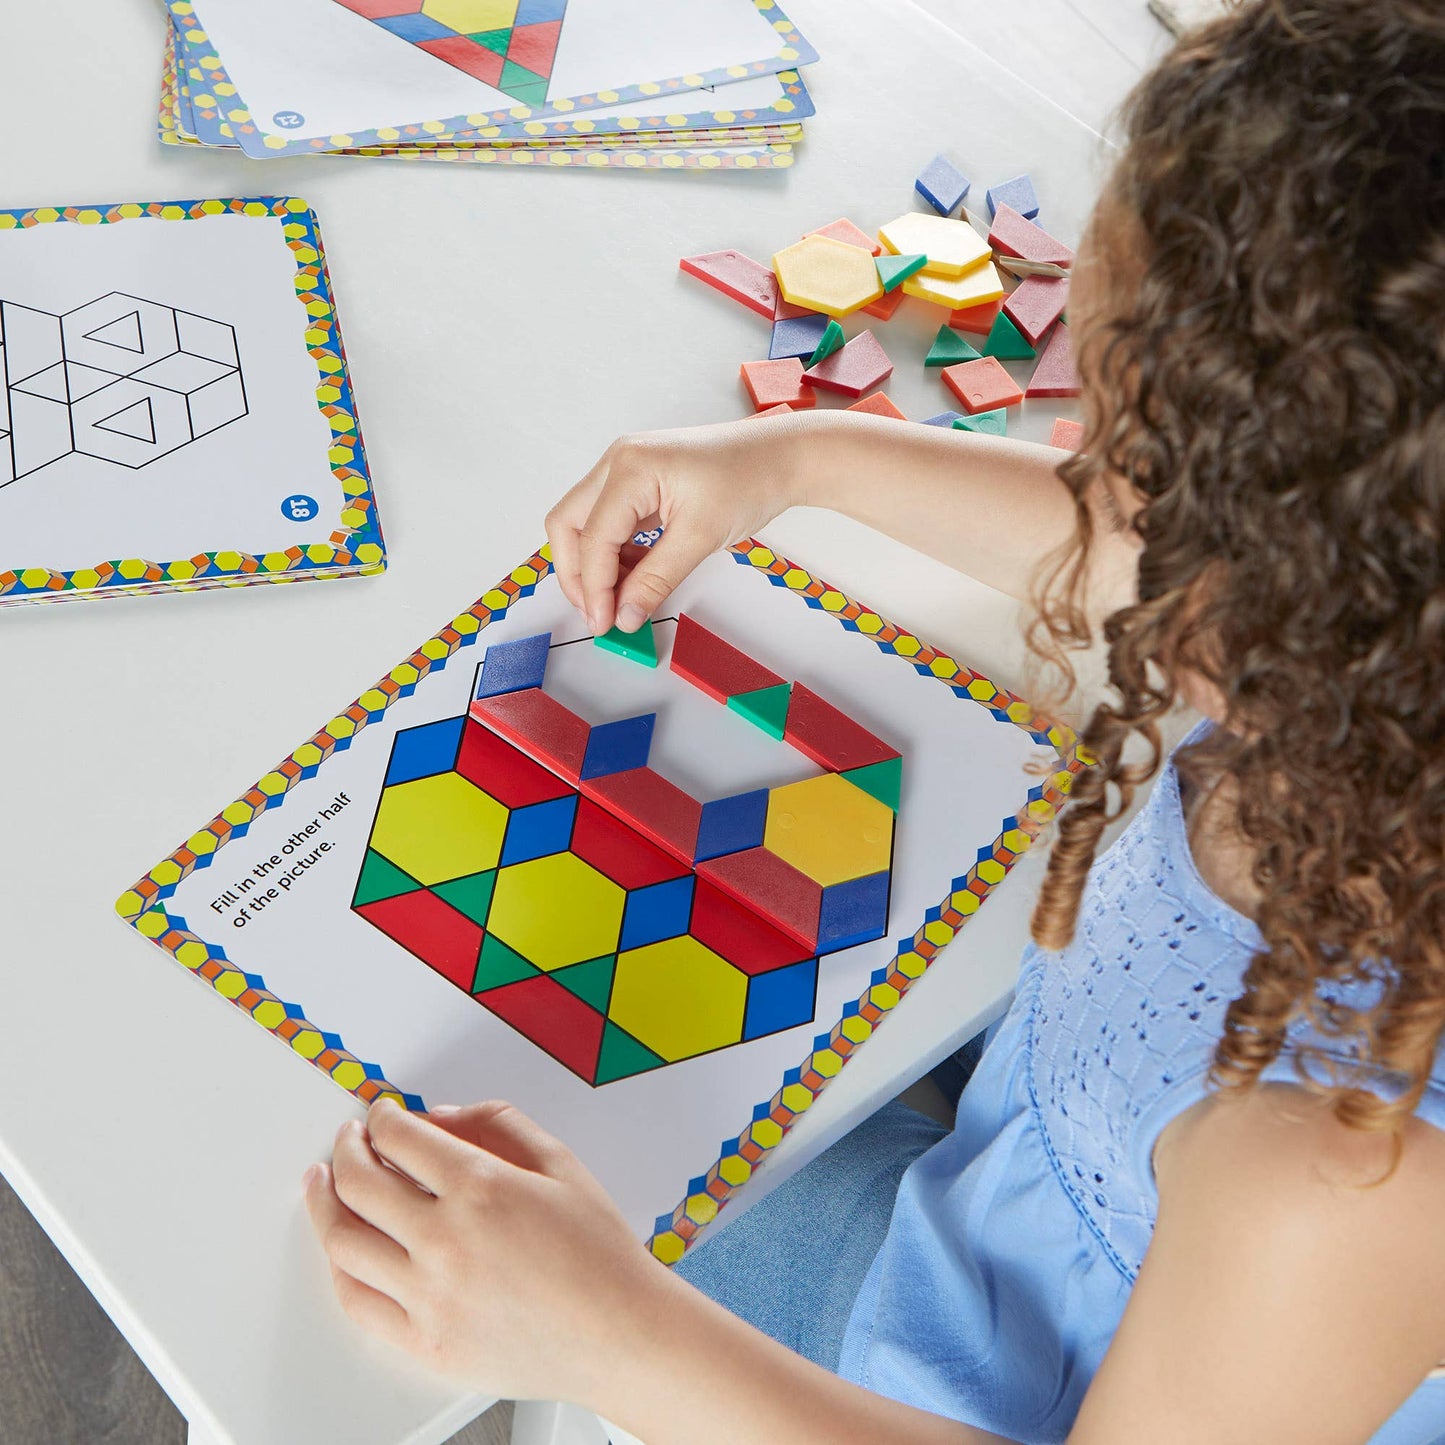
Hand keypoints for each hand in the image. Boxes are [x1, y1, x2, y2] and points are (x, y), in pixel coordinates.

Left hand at [303, 1098, 674, 1402]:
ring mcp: (429, 1296)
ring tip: (322, 1184)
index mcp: (481, 1188)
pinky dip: (339, 1267)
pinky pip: (358, 1301)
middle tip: (348, 1139)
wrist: (620, 1334)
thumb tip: (438, 1117)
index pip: (400, 1138)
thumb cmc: (598, 1254)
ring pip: (344, 1241)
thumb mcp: (559, 1163)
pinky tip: (340, 1248)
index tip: (381, 1115)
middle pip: (359, 1182)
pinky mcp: (425, 1343)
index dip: (381, 1118)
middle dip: (346, 1148)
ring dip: (324, 1201)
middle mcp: (446, 1240)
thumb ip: (497, 1125)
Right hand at [545, 417, 808, 636]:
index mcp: (630, 468)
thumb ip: (655, 580)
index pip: (592, 538)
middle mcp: (618, 463)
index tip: (605, 625)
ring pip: (584, 524)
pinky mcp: (639, 482)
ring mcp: (626, 470)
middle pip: (568, 525)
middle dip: (577, 575)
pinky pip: (610, 522)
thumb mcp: (700, 538)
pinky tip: (632, 580)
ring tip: (620, 603)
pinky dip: (614, 554)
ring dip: (594, 566)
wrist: (781, 456)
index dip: (593, 588)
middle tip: (599, 615)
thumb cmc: (749, 481)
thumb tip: (624, 617)